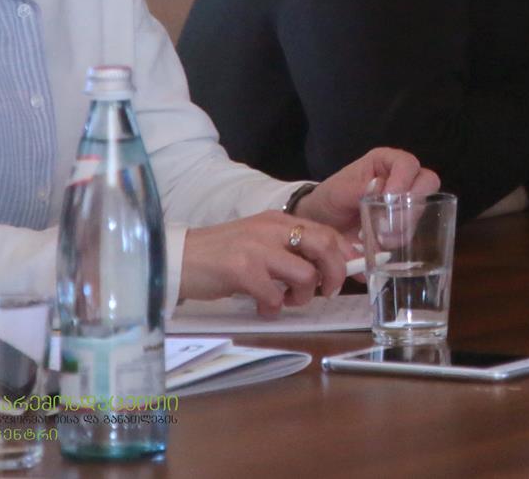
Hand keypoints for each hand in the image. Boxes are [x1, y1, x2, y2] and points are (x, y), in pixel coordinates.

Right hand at [179, 212, 352, 314]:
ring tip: (286, 301)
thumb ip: (288, 248)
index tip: (351, 273)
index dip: (345, 253)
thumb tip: (323, 266)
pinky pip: (274, 295)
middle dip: (335, 273)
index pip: (326, 232)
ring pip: (305, 274)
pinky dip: (273, 308)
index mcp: (279, 221)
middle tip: (327, 291)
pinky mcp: (242, 270)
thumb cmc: (220, 253)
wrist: (177, 258)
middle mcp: (272, 230)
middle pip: (324, 246)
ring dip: (302, 296)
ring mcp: (257, 249)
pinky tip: (262, 307)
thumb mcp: (259, 241)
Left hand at [294, 148, 440, 231]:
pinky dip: (399, 240)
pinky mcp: (403, 225)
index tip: (389, 200)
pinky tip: (382, 246)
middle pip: (426, 183)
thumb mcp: (339, 191)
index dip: (404, 181)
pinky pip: (412, 230)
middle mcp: (401, 179)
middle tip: (390, 224)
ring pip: (421, 210)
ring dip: (404, 226)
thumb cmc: (329, 199)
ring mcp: (404, 202)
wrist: (320, 226)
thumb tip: (380, 187)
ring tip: (381, 239)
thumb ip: (359, 188)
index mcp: (386, 162)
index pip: (408, 164)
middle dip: (411, 205)